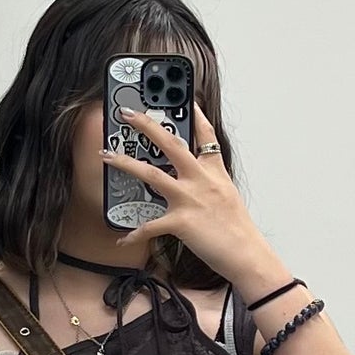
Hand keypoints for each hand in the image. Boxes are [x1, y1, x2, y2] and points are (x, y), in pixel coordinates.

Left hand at [102, 106, 288, 301]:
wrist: (247, 254)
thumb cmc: (238, 229)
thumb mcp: (228, 196)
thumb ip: (211, 182)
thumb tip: (195, 178)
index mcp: (214, 172)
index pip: (206, 136)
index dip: (196, 116)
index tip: (187, 100)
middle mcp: (201, 180)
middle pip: (172, 144)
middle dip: (147, 126)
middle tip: (129, 114)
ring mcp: (190, 198)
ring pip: (151, 174)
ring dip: (125, 163)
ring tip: (107, 156)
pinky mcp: (181, 221)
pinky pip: (150, 226)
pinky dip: (134, 234)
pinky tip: (122, 239)